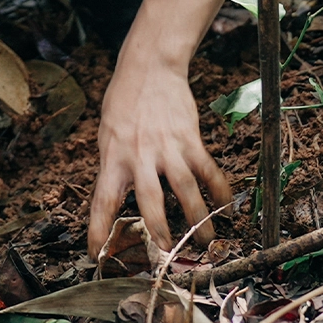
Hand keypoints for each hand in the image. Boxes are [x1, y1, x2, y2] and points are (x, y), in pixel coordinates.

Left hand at [89, 54, 231, 255]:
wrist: (149, 67)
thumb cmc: (124, 101)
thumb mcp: (107, 134)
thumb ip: (114, 165)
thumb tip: (117, 198)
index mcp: (113, 157)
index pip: (103, 201)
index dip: (98, 230)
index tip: (96, 255)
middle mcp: (140, 155)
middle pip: (151, 201)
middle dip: (160, 231)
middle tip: (168, 254)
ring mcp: (167, 147)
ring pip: (185, 190)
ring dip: (197, 219)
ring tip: (205, 241)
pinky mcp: (190, 138)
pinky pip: (207, 170)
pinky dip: (219, 190)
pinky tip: (225, 206)